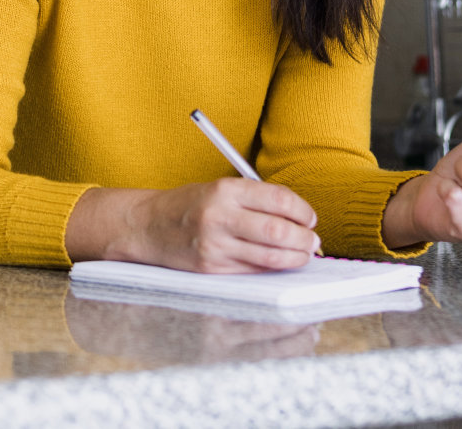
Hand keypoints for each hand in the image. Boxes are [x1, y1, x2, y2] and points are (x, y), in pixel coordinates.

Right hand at [67, 179, 320, 272]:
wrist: (146, 226)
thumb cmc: (190, 205)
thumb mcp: (219, 189)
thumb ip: (255, 200)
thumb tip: (300, 219)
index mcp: (224, 189)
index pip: (278, 200)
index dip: (302, 211)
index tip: (310, 218)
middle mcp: (219, 216)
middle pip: (278, 230)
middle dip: (304, 238)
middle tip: (314, 241)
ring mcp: (214, 245)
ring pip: (269, 256)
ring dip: (294, 257)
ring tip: (304, 255)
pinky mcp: (211, 268)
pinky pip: (252, 271)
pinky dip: (273, 269)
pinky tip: (280, 265)